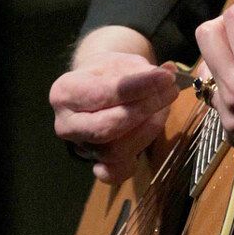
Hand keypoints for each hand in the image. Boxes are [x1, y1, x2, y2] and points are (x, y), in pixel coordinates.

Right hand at [50, 32, 176, 183]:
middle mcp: (66, 125)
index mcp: (64, 93)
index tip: (166, 78)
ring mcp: (80, 148)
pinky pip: (116, 172)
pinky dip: (136, 156)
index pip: (102, 94)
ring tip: (163, 106)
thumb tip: (166, 75)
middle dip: (143, 110)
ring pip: (115, 151)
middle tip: (169, 92)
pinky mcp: (96, 165)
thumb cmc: (108, 74)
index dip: (137, 87)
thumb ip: (142, 71)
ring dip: (147, 129)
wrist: (96, 88)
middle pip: (106, 128)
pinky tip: (148, 132)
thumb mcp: (121, 62)